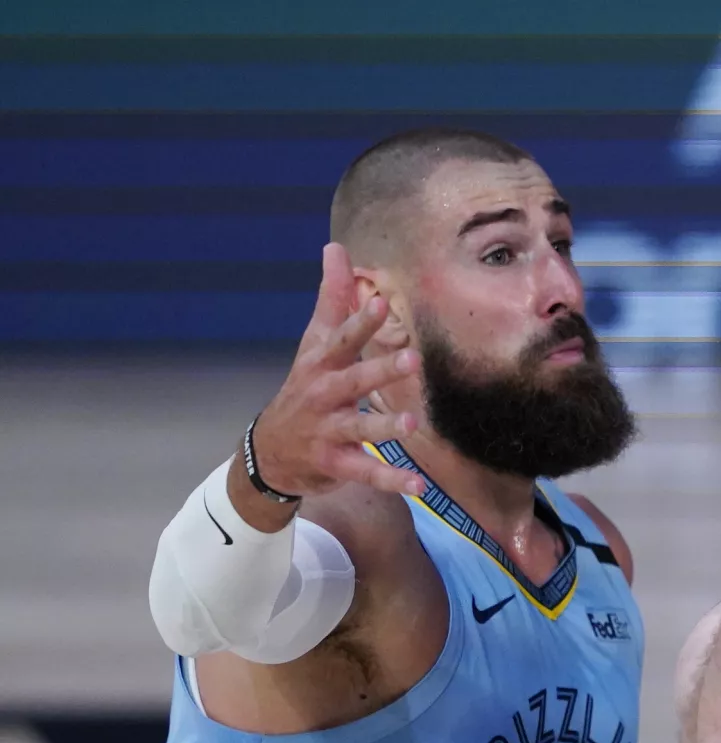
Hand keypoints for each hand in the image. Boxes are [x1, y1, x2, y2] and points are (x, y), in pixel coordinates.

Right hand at [250, 244, 426, 497]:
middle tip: (411, 358)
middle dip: (380, 370)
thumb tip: (336, 247)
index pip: (342, 337)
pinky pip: (367, 472)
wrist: (270, 451)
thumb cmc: (305, 387)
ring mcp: (328, 431)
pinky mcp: (335, 463)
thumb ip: (332, 298)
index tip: (381, 301)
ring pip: (360, 428)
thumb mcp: (314, 343)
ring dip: (385, 427)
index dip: (360, 320)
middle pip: (354, 380)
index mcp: (323, 363)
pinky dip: (391, 479)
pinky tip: (417, 484)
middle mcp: (325, 394)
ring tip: (412, 424)